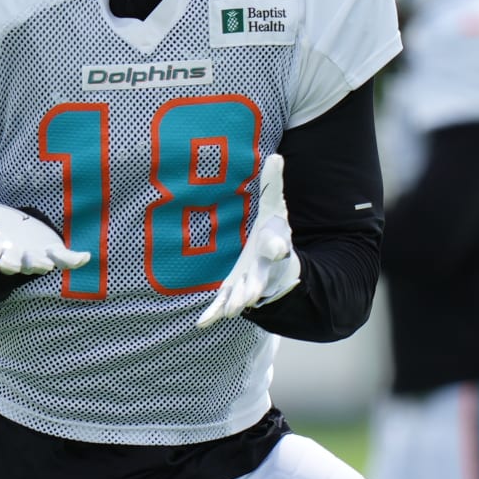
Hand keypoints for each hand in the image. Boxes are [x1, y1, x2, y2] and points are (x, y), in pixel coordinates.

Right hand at [0, 191, 91, 275]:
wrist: (16, 230)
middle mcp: (12, 257)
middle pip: (9, 265)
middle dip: (10, 264)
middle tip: (9, 265)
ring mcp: (33, 257)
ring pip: (35, 265)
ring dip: (39, 265)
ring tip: (44, 264)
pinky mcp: (52, 253)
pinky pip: (65, 260)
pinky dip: (75, 260)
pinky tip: (85, 257)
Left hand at [197, 154, 300, 328]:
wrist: (274, 258)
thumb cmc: (271, 229)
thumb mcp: (275, 205)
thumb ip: (274, 183)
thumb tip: (276, 155)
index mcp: (273, 246)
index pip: (277, 247)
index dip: (276, 247)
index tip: (276, 248)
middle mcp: (261, 269)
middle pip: (259, 280)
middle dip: (254, 287)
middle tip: (248, 296)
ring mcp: (247, 284)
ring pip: (242, 297)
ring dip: (235, 304)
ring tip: (228, 312)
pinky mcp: (232, 292)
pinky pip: (222, 304)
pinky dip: (213, 314)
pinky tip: (200, 323)